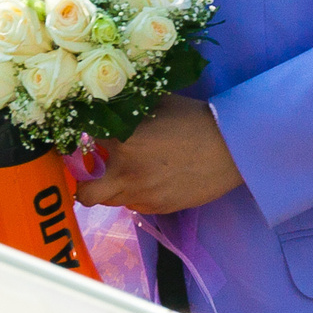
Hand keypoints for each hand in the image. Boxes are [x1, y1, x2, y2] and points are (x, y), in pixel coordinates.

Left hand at [73, 94, 243, 214]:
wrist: (232, 147)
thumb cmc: (196, 119)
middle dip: (82, 184)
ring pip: (109, 202)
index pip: (83, 139)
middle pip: (84, 192)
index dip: (80, 136)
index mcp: (124, 140)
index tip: (83, 133)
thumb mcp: (158, 103)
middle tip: (92, 171)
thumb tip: (109, 105)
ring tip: (126, 173)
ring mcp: (142, 196)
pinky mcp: (158, 208)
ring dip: (110, 188)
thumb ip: (130, 109)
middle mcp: (127, 173)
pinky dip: (135, 194)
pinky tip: (151, 179)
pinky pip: (134, 206)